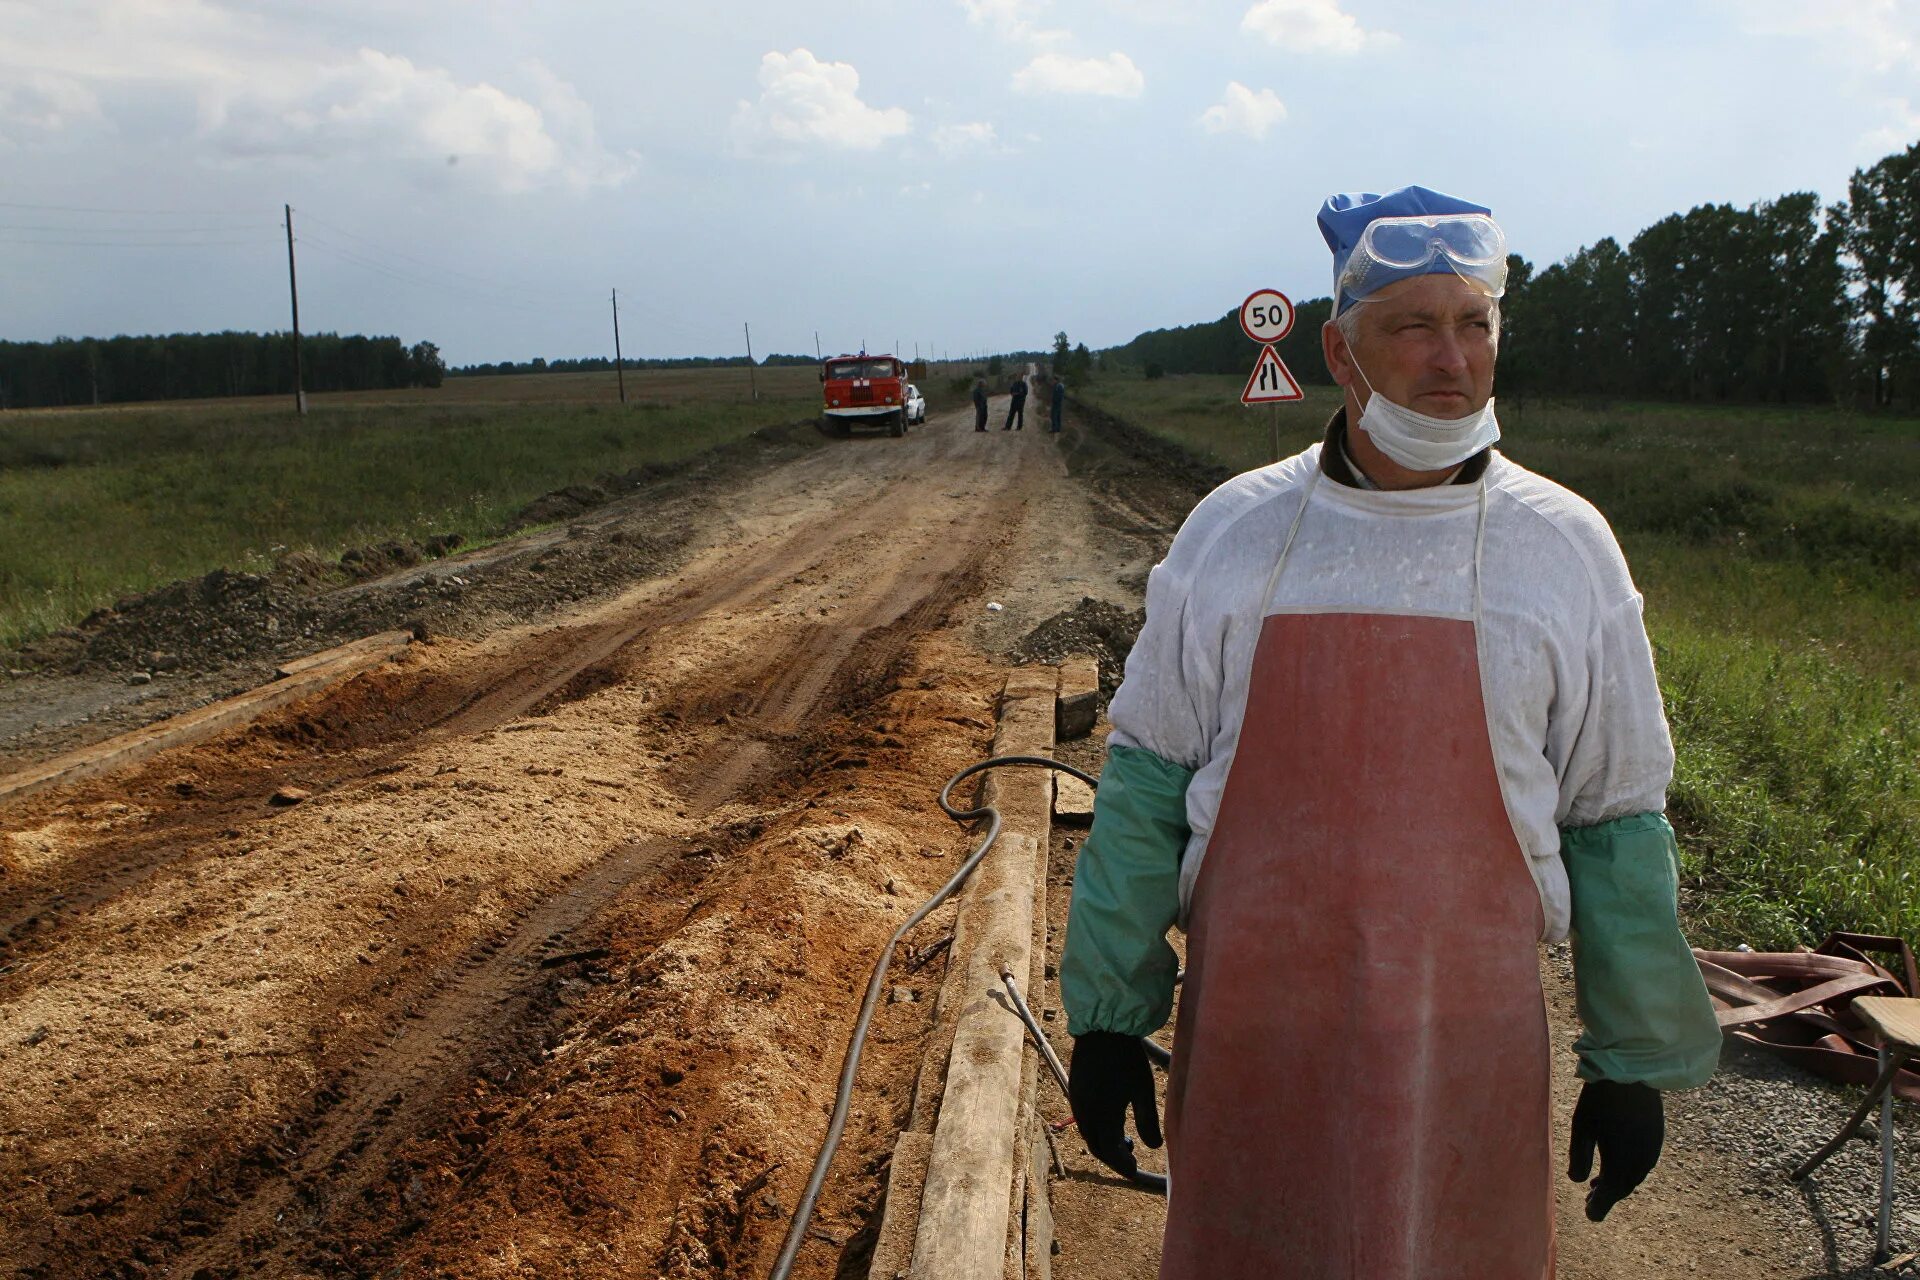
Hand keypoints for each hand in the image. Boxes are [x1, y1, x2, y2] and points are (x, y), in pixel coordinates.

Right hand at [1068, 1031, 1161, 1177]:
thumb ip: (1148, 1121)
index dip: (1123, 1165)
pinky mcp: (1075, 1090)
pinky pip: (1084, 1119)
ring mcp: (1077, 1101)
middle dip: (1113, 1157)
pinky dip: (1097, 1128)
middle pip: (1096, 1147)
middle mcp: (1084, 1113)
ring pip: (1088, 1133)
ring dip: (1104, 1142)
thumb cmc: (1126, 1058)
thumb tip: (1155, 1147)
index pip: (1110, 1153)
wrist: (1102, 1028)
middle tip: (1131, 1157)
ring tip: (1125, 1139)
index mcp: (1101, 1116)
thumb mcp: (1143, 1090)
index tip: (1135, 1171)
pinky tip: (1113, 1119)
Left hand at [1568, 1079, 1663, 1220]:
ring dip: (1617, 1183)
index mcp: (1620, 1164)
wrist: (1632, 1074)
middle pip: (1622, 1189)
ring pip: (1633, 1177)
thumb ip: (1579, 1156)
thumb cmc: (1600, 1099)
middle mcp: (1639, 1163)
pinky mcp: (1656, 1140)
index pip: (1609, 1196)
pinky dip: (1627, 1171)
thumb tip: (1577, 1182)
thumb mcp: (1581, 1127)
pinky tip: (1616, 1164)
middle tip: (1590, 1201)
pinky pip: (1641, 1165)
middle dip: (1606, 1197)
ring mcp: (1651, 1152)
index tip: (1589, 1216)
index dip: (1598, 1208)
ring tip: (1598, 1184)